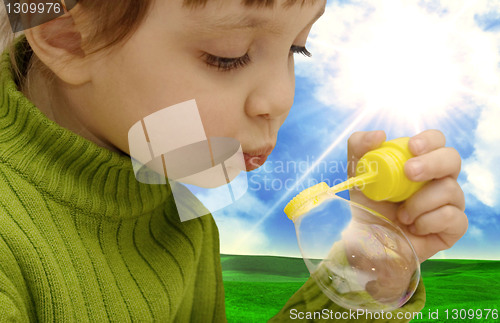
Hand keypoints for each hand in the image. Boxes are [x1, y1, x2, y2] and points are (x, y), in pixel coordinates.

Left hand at [347, 130, 467, 262]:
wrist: (368, 241)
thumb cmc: (368, 205)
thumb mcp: (358, 174)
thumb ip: (359, 147)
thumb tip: (379, 135)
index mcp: (420, 162)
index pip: (437, 141)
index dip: (430, 140)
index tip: (412, 147)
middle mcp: (439, 179)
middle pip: (453, 159)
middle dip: (432, 163)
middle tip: (409, 173)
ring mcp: (450, 202)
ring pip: (450, 190)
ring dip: (419, 202)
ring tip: (401, 215)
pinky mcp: (454, 227)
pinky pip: (453, 217)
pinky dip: (428, 222)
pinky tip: (413, 228)